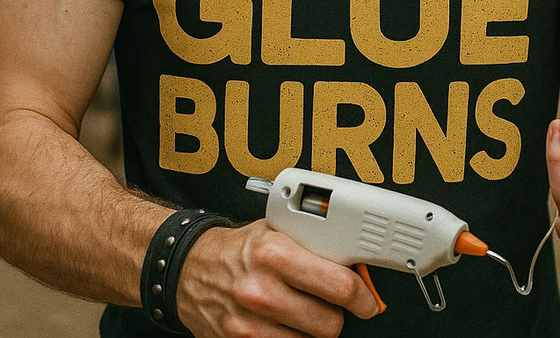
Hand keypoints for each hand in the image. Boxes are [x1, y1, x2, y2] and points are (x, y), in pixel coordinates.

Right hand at [176, 219, 380, 336]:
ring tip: (304, 310)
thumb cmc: (240, 249)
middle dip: (338, 314)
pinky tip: (289, 325)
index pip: (339, 286)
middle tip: (334, 304)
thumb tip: (356, 264)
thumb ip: (314, 244)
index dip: (362, 295)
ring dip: (315, 330)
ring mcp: (250, 325)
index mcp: (275, 254)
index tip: (367, 299)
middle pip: (330, 324)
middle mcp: (262, 291)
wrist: (192, 269)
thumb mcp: (277, 231)